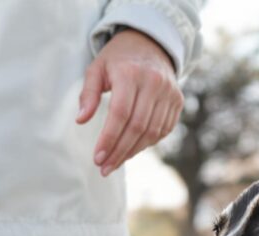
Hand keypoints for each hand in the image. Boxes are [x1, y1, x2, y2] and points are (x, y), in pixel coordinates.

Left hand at [77, 29, 183, 175]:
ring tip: (115, 163)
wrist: (150, 43)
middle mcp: (154, 83)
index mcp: (131, 73)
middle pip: (137, 126)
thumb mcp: (96, 69)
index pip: (120, 113)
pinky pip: (163, 130)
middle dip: (119, 152)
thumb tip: (80, 121)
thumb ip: (88, 94)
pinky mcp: (178, 101)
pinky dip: (147, 143)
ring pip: (152, 132)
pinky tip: (131, 150)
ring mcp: (169, 92)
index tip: (97, 158)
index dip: (109, 139)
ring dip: (132, 152)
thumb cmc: (118, 60)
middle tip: (104, 168)